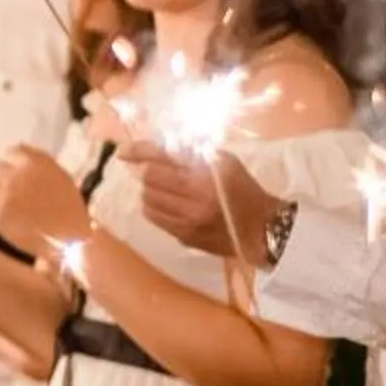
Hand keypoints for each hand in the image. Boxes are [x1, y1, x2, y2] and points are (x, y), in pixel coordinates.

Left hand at [0, 144, 90, 258]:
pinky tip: (8, 219)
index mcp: (36, 162)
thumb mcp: (62, 181)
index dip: (14, 162)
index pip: (14, 151)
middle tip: (12, 190)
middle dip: (4, 177)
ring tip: (11, 206)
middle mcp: (16, 172)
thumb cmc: (70, 211)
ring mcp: (2, 192)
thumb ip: (41, 168)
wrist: (67, 240)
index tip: (17, 170)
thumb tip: (24, 161)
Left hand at [122, 142, 273, 264]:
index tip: (123, 151)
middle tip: (158, 171)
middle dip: (149, 173)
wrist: (263, 229)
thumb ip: (194, 153)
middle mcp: (191, 204)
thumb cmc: (245, 190)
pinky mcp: (183, 238)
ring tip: (164, 188)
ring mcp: (185, 224)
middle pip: (148, 182)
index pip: (157, 164)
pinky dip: (155, 207)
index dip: (138, 154)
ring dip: (151, 191)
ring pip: (147, 202)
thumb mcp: (224, 163)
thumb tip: (163, 147)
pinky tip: (167, 203)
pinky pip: (155, 219)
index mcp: (203, 181)